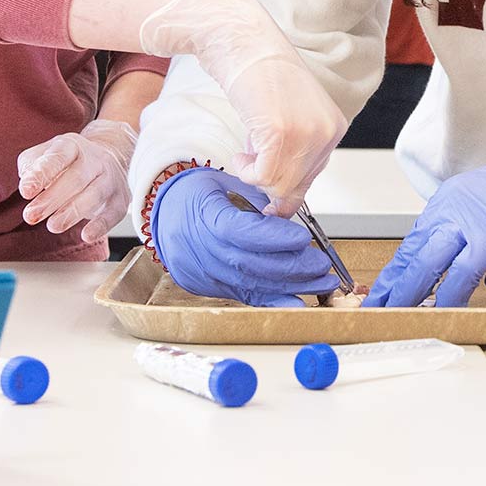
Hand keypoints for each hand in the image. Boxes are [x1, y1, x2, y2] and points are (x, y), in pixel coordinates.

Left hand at [16, 119, 137, 244]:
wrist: (108, 157)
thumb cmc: (69, 162)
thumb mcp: (46, 153)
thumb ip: (31, 164)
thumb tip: (27, 182)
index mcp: (72, 146)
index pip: (57, 157)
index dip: (41, 174)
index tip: (26, 192)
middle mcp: (95, 159)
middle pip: (76, 178)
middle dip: (52, 199)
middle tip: (31, 216)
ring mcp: (110, 179)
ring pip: (95, 194)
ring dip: (72, 212)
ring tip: (53, 226)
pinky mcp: (120, 199)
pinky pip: (113, 213)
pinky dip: (101, 225)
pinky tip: (86, 235)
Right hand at [137, 0, 343, 215]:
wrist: (245, 42)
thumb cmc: (261, 73)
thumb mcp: (289, 116)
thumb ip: (292, 150)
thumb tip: (278, 192)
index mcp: (333, 126)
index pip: (311, 176)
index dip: (284, 185)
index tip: (265, 187)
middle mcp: (326, 132)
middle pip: (296, 187)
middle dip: (268, 184)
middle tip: (248, 166)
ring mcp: (306, 134)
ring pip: (279, 186)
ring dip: (254, 177)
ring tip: (243, 154)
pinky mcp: (281, 134)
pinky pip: (263, 176)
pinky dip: (246, 171)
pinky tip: (239, 154)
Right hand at [149, 167, 342, 307]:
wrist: (164, 211)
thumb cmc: (197, 193)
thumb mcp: (226, 183)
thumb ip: (258, 203)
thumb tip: (291, 226)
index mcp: (203, 214)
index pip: (242, 232)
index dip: (275, 238)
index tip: (303, 237)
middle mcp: (199, 248)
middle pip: (249, 263)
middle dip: (292, 266)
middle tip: (321, 263)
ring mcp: (201, 272)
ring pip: (249, 284)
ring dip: (289, 286)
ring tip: (320, 282)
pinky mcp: (207, 287)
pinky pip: (242, 295)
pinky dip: (271, 300)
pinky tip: (296, 302)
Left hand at [363, 148, 485, 308]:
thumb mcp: (460, 203)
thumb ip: (438, 234)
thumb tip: (408, 272)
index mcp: (445, 208)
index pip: (410, 249)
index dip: (392, 280)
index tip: (377, 301)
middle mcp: (466, 218)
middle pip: (428, 261)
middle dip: (407, 293)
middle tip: (395, 314)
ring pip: (462, 273)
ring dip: (449, 298)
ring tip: (442, 313)